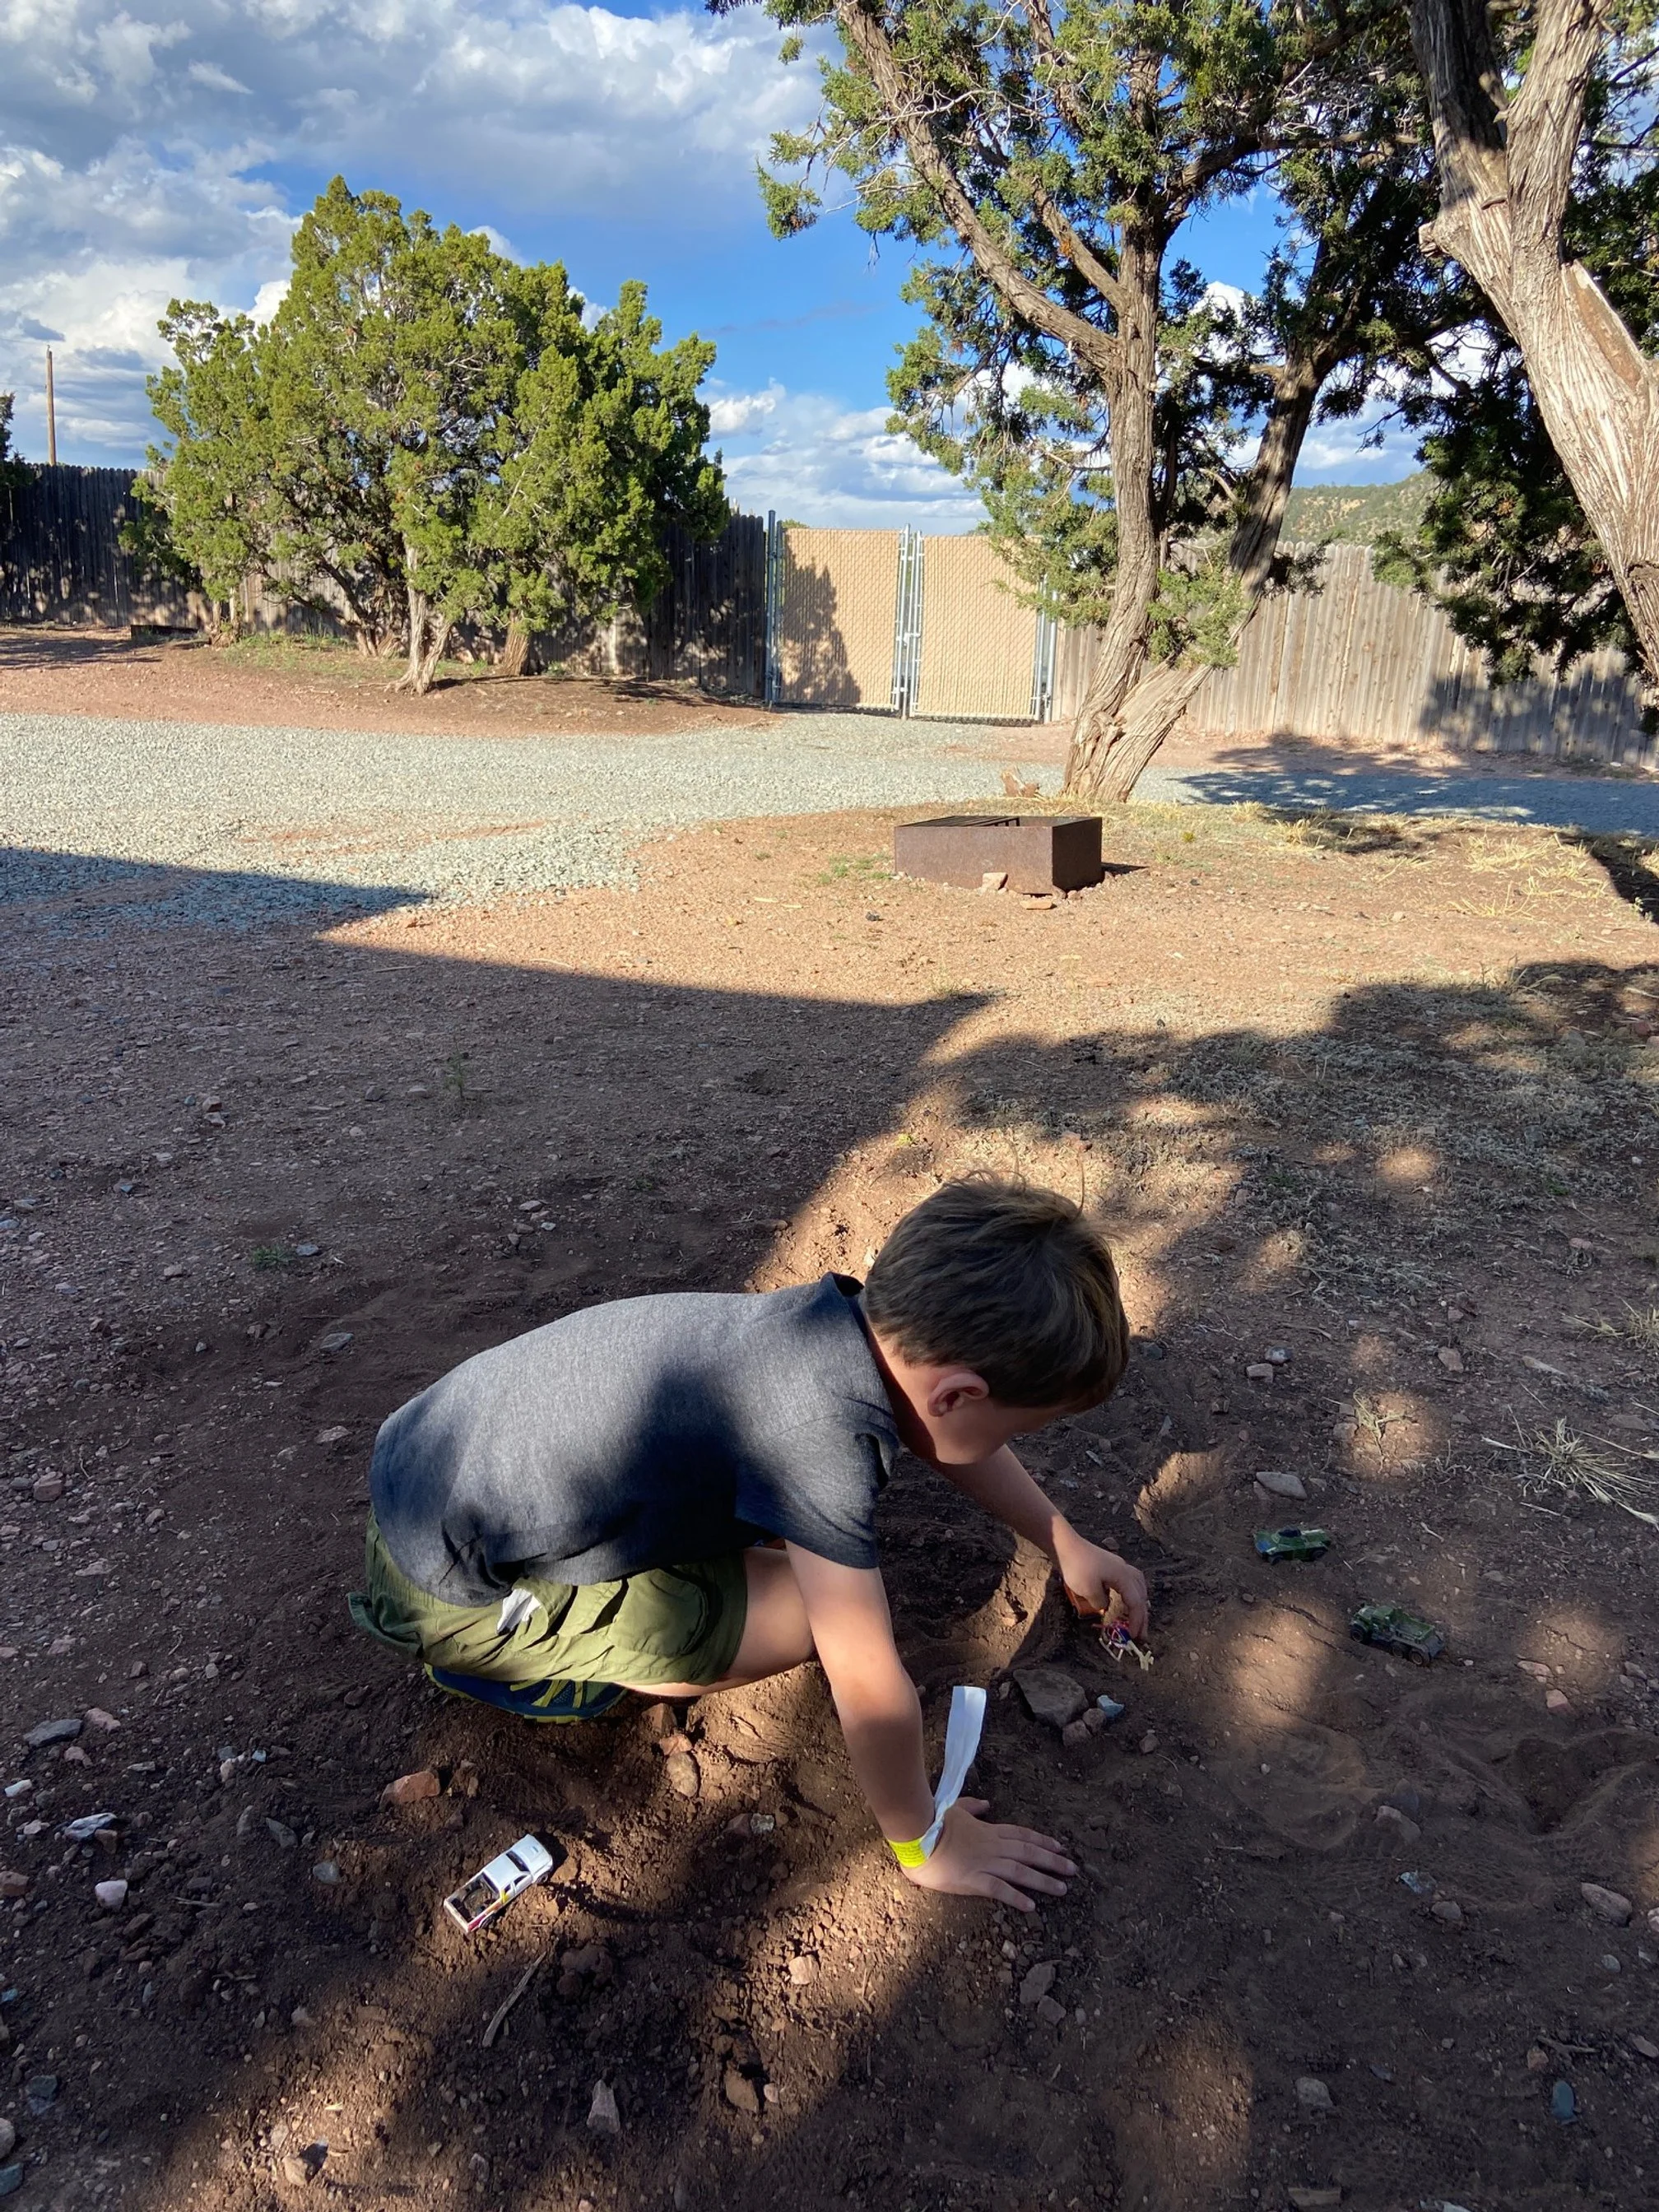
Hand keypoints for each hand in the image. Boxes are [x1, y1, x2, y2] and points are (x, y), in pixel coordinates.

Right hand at [897, 1798, 1075, 1909]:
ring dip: (1043, 1880)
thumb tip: (987, 1804)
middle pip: (1028, 1853)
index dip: (1042, 1841)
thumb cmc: (932, 1821)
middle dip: (1052, 1861)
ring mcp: (984, 1863)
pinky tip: (1031, 1906)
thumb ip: (973, 1806)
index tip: (1060, 1847)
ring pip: (1020, 1871)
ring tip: (1062, 1889)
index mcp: (988, 1830)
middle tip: (1073, 1869)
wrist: (916, 1835)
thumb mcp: (955, 1808)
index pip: (1021, 1835)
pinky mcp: (973, 1880)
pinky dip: (1016, 1897)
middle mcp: (992, 1846)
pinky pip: (999, 1889)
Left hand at [1058, 1538, 1149, 1639]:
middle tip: (1141, 1634)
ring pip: (1138, 1586)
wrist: (1065, 1545)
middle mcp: (1125, 1570)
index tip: (1134, 1636)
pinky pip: (1129, 1582)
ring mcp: (1119, 1566)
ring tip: (1138, 1617)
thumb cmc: (1077, 1567)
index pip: (1135, 1602)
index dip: (1136, 1621)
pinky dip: (1132, 1593)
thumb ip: (1100, 1603)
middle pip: (1141, 1594)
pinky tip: (1125, 1599)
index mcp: (1124, 1576)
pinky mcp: (1111, 1565)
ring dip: (1139, 1603)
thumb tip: (1105, 1606)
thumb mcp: (1088, 1590)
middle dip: (1142, 1615)